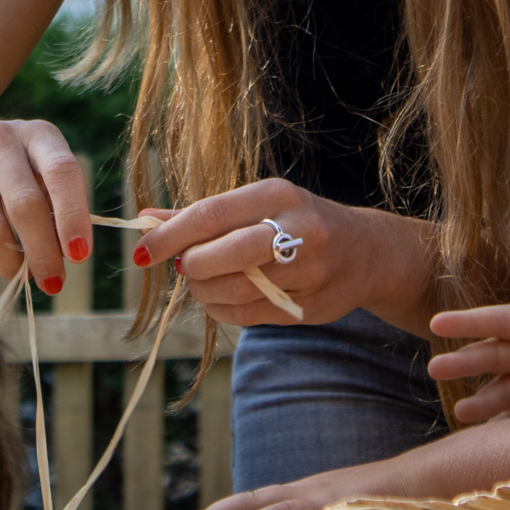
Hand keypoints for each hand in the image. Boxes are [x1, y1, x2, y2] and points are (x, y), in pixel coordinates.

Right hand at [0, 116, 91, 292]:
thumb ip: (57, 204)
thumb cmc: (12, 168)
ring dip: (11, 264)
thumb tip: (67, 255)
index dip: (73, 216)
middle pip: (25, 206)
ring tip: (18, 270)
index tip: (80, 255)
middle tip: (53, 283)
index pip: (62, 171)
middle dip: (44, 254)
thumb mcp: (40, 169)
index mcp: (37, 133)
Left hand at [135, 179, 427, 329]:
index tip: (141, 252)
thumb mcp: (257, 205)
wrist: (368, 252)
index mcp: (277, 194)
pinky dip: (223, 310)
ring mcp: (308, 270)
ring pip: (234, 290)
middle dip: (191, 266)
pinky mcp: (309, 305)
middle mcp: (297, 228)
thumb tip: (145, 219)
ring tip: (202, 282)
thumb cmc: (297, 222)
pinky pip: (249, 315)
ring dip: (204, 292)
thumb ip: (202, 214)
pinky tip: (222, 299)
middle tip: (184, 267)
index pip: (210, 214)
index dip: (169, 236)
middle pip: (222, 255)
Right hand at [428, 267, 509, 422]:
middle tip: (436, 370)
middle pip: (491, 355)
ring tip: (463, 411)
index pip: (501, 321)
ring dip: (480, 400)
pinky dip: (497, 434)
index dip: (469, 322)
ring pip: (498, 391)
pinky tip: (480, 445)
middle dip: (464, 363)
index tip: (438, 323)